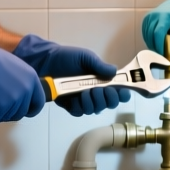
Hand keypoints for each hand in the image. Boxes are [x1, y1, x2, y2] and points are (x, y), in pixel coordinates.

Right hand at [0, 25, 45, 123]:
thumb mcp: (13, 66)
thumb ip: (19, 80)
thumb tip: (15, 91)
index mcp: (31, 79)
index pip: (38, 102)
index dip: (30, 108)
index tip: (24, 110)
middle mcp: (26, 91)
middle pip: (21, 112)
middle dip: (8, 111)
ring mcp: (14, 101)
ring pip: (6, 116)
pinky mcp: (0, 108)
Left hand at [11, 35, 131, 116]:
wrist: (46, 62)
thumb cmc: (67, 58)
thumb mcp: (85, 57)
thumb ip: (100, 65)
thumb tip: (114, 72)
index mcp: (102, 80)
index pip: (118, 91)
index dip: (123, 94)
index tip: (122, 92)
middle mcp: (95, 92)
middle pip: (110, 103)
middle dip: (108, 98)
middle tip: (99, 90)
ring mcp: (84, 100)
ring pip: (96, 109)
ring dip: (93, 102)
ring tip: (85, 92)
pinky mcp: (71, 105)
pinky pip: (80, 112)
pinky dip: (80, 106)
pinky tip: (77, 97)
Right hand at [141, 0, 169, 54]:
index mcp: (165, 15)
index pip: (159, 33)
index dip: (160, 46)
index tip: (164, 55)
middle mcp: (154, 15)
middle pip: (151, 36)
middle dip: (157, 47)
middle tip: (164, 55)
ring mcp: (148, 17)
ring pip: (147, 36)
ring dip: (153, 45)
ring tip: (162, 50)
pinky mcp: (145, 20)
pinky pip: (145, 34)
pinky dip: (150, 41)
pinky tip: (157, 43)